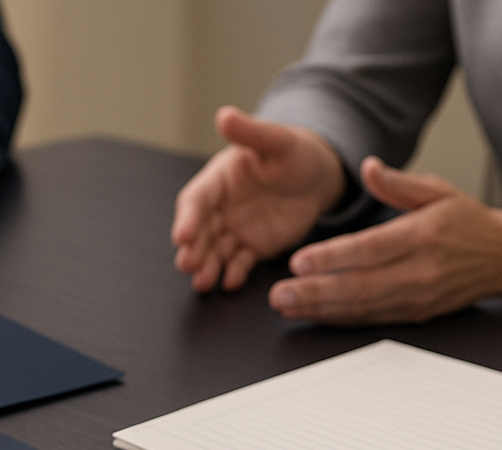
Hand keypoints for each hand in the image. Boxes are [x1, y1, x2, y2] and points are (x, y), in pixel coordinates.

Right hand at [172, 106, 345, 292]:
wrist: (318, 176)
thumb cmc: (295, 152)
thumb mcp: (276, 140)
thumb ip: (249, 131)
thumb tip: (224, 114)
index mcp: (219, 180)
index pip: (196, 200)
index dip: (187, 218)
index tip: (182, 235)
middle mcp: (221, 207)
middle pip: (200, 231)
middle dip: (193, 249)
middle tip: (188, 265)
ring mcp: (236, 229)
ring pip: (215, 251)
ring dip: (207, 267)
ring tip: (204, 283)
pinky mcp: (253, 247)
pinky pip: (240, 262)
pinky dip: (234, 273)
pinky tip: (231, 282)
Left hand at [270, 157, 501, 323]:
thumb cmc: (467, 222)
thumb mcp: (438, 190)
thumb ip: (398, 183)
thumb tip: (368, 167)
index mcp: (423, 234)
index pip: (370, 249)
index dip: (332, 258)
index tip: (299, 261)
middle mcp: (420, 270)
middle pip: (359, 285)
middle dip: (314, 292)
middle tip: (279, 294)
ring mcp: (418, 296)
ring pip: (362, 308)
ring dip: (321, 310)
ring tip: (287, 307)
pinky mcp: (415, 314)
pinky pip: (372, 319)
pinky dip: (339, 319)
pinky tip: (313, 314)